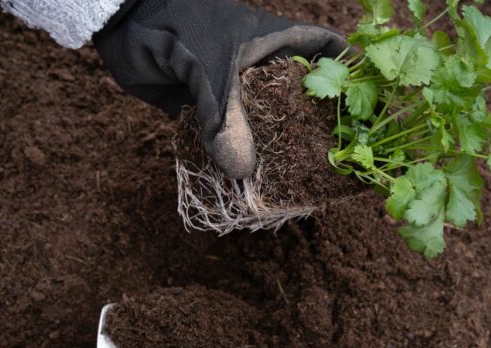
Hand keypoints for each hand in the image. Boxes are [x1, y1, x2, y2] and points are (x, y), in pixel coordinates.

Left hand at [94, 0, 345, 177]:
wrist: (120, 24)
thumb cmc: (175, 28)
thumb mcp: (208, 72)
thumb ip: (227, 121)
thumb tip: (244, 173)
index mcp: (270, 42)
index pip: (321, 47)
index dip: (347, 66)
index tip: (370, 97)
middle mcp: (256, 65)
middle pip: (295, 93)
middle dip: (314, 121)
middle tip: (335, 156)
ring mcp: (230, 86)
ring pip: (261, 118)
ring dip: (273, 144)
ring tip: (297, 177)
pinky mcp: (202, 107)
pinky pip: (224, 134)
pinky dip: (233, 154)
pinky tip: (247, 180)